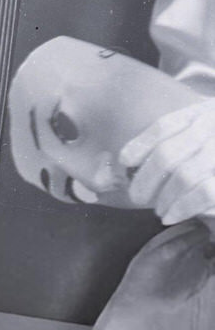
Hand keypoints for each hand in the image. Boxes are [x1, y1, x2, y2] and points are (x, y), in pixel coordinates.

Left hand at [119, 98, 214, 224]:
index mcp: (204, 113)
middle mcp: (214, 128)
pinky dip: (183, 207)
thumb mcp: (200, 131)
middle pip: (167, 154)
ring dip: (163, 197)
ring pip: (184, 177)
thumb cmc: (212, 150)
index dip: (139, 146)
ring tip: (157, 209)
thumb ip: (171, 138)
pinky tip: (171, 215)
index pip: (164, 127)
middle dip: (145, 179)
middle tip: (137, 196)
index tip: (123, 162)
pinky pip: (204, 193)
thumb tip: (125, 162)